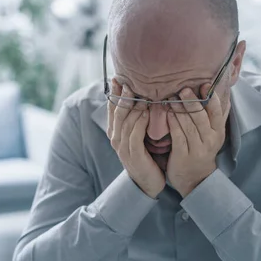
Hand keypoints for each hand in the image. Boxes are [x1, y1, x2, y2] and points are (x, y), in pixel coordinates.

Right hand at [108, 80, 165, 198]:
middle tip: (128, 81)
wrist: (147, 183)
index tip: (118, 78)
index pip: (112, 108)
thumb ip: (138, 119)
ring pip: (126, 122)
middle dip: (123, 96)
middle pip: (118, 112)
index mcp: (115, 132)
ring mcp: (123, 148)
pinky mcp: (133, 155)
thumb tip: (143, 96)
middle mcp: (116, 139)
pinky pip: (135, 135)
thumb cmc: (147, 156)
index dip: (114, 93)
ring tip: (140, 93)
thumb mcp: (139, 135)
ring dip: (133, 107)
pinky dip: (140, 122)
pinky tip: (147, 112)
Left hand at [166, 84, 226, 197]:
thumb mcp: (213, 135)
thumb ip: (216, 115)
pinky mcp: (183, 156)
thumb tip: (221, 91)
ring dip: (179, 109)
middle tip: (183, 88)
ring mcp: (197, 149)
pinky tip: (167, 113)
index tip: (204, 84)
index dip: (211, 98)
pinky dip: (172, 123)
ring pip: (189, 126)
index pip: (217, 113)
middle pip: (201, 117)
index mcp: (218, 132)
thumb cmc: (201, 150)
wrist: (194, 179)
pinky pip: (178, 137)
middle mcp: (210, 140)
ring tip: (171, 97)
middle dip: (192, 101)